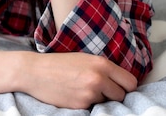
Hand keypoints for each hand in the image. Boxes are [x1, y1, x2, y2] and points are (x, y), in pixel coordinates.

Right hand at [19, 51, 137, 108]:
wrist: (34, 72)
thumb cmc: (59, 63)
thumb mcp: (84, 58)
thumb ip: (103, 68)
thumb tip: (121, 83)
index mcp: (101, 63)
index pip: (130, 82)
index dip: (126, 86)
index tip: (119, 86)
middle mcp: (98, 78)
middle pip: (122, 95)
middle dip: (113, 95)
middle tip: (100, 90)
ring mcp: (89, 93)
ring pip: (107, 103)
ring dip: (99, 99)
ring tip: (83, 90)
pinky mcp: (80, 105)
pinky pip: (93, 108)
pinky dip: (87, 104)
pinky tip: (75, 95)